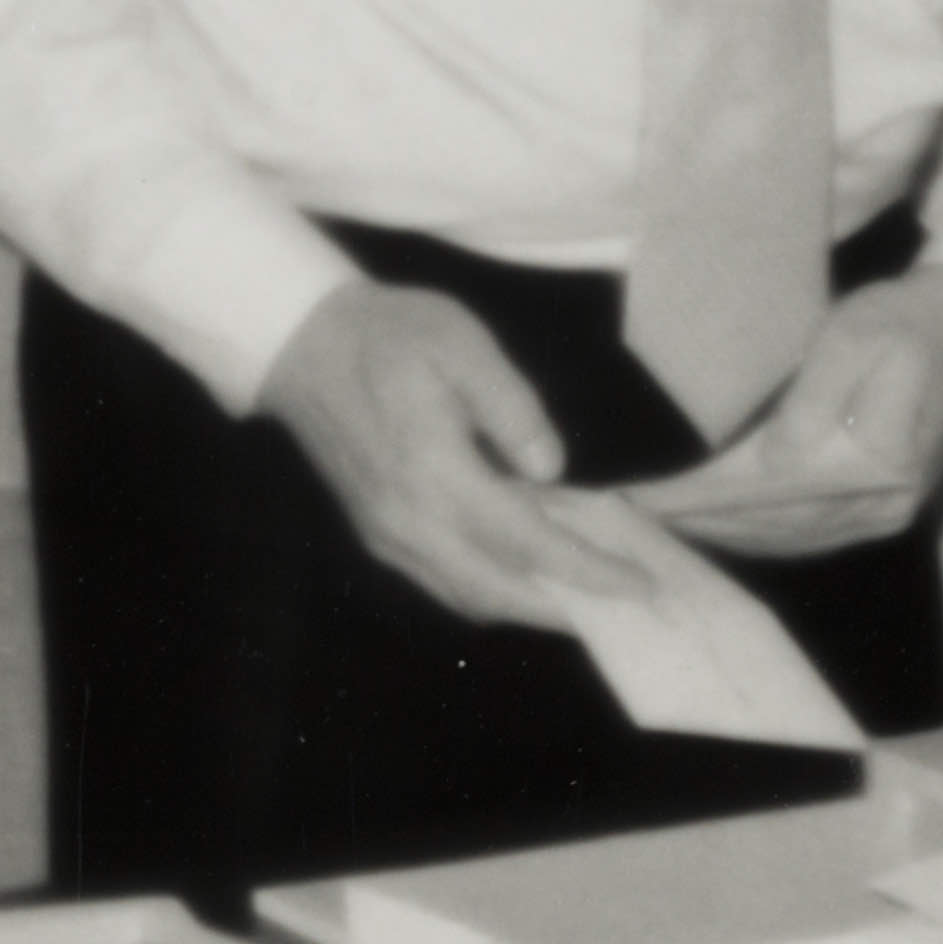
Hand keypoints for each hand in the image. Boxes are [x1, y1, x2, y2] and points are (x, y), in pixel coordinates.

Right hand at [256, 284, 676, 631]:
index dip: (586, 570)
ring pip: (466, 596)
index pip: (525, 541)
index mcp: (434, 472)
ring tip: (584, 593)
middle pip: (497, 592)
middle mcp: (408, 520)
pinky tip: (524, 568)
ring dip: (527, 605)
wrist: (303, 343)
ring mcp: (386, 535)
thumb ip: (513, 408)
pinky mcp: (376, 534)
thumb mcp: (462, 342)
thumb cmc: (389, 333)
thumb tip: (553, 472)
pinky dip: (490, 589)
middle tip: (624, 605)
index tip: (639, 584)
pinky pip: (441, 583)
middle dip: (564, 609)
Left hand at [647, 264, 942, 559]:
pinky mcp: (879, 516)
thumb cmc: (908, 320)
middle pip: (769, 524)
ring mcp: (882, 518)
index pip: (766, 488)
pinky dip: (752, 535)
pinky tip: (713, 527)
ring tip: (657, 526)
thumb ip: (816, 396)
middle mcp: (880, 504)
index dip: (697, 495)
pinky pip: (804, 537)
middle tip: (629, 517)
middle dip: (694, 521)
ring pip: (782, 539)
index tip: (641, 495)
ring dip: (717, 535)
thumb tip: (775, 456)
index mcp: (876, 459)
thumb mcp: (857, 333)